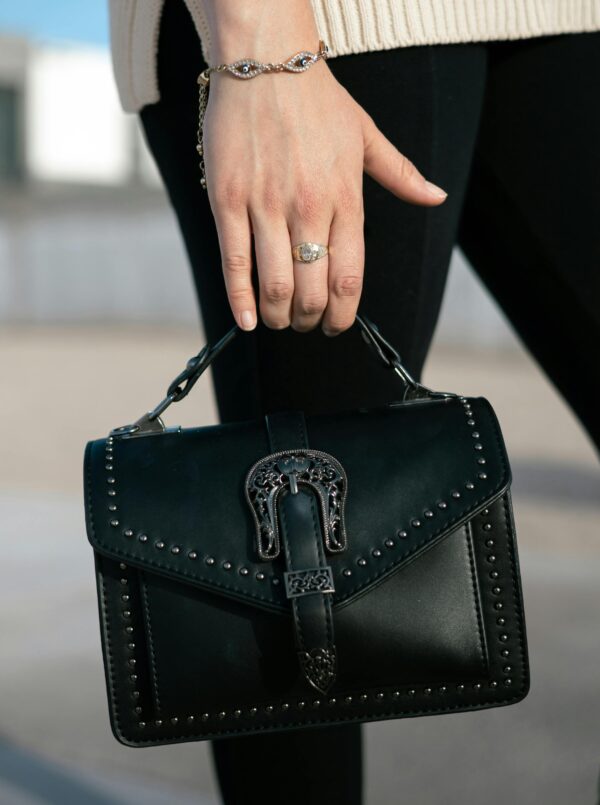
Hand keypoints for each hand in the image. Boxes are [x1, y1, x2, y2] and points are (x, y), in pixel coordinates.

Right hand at [203, 58, 446, 335]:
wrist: (265, 61)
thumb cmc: (317, 101)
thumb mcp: (367, 134)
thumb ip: (401, 173)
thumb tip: (436, 197)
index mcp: (347, 199)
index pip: (349, 279)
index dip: (343, 314)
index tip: (335, 326)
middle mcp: (309, 208)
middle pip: (312, 290)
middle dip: (310, 320)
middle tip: (304, 323)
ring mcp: (266, 205)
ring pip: (275, 283)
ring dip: (279, 315)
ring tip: (279, 320)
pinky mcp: (228, 199)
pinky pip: (234, 261)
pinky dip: (239, 299)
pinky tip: (248, 320)